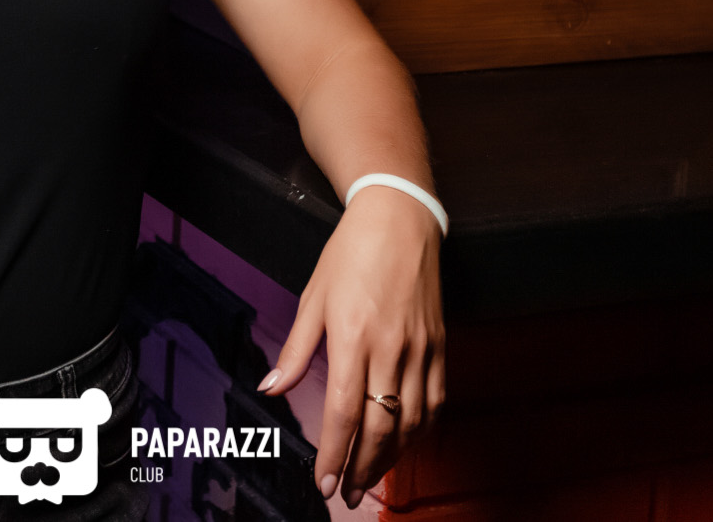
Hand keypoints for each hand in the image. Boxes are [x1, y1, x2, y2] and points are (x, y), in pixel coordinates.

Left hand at [256, 186, 444, 508]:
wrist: (400, 218)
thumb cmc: (351, 253)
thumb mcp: (312, 297)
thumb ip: (295, 350)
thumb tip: (271, 388)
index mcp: (353, 336)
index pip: (343, 412)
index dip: (334, 455)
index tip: (325, 484)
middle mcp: (390, 348)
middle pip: (379, 427)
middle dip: (362, 469)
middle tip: (349, 494)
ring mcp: (420, 348)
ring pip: (411, 422)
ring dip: (391, 458)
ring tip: (372, 477)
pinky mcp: (441, 345)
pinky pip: (435, 401)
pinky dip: (421, 431)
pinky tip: (405, 443)